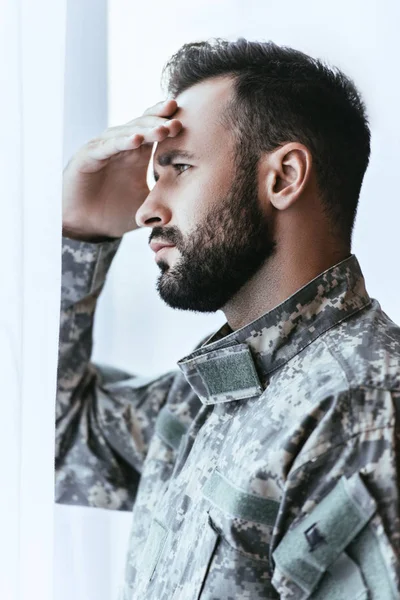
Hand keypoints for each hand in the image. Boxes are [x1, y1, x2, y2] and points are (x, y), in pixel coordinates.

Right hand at [62, 99, 181, 239]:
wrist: (87, 228)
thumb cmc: (116, 214)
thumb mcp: (148, 204)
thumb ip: (166, 197)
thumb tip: (195, 199)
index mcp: (137, 155)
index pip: (154, 131)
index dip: (168, 122)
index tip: (188, 119)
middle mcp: (120, 147)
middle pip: (142, 125)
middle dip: (160, 122)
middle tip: (178, 121)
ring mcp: (103, 149)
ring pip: (125, 132)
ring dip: (145, 130)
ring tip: (162, 129)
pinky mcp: (87, 157)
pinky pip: (106, 147)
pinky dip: (121, 142)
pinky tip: (136, 140)